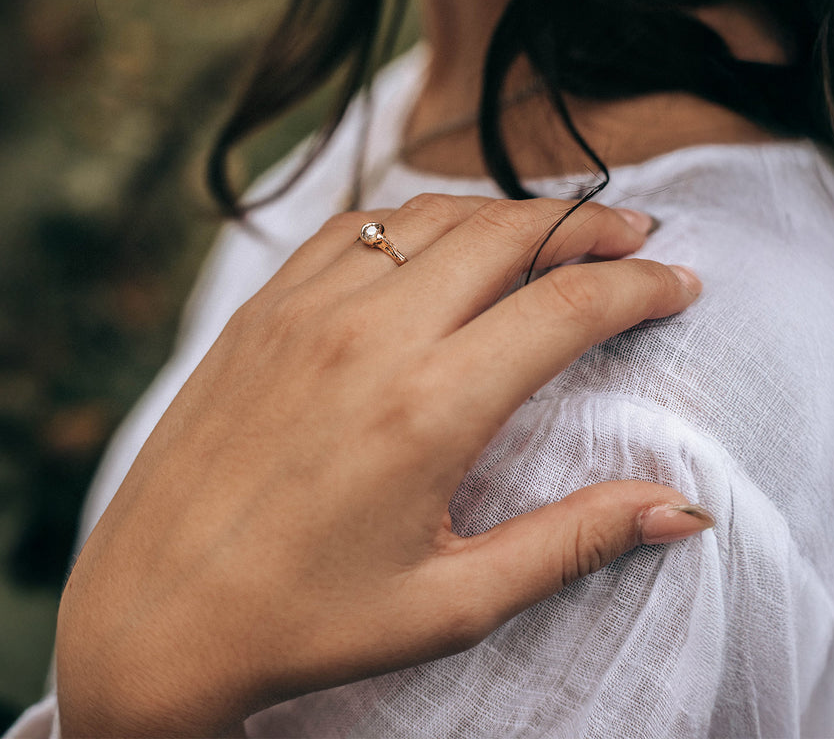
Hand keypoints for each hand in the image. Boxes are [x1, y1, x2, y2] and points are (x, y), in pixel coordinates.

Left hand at [56, 194, 708, 736]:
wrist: (151, 611)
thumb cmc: (304, 622)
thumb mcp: (454, 602)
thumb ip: (573, 540)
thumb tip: (682, 508)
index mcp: (429, 407)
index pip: (568, 304)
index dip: (641, 286)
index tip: (681, 284)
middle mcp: (370, 334)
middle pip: (508, 232)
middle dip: (589, 227)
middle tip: (637, 239)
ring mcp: (307, 308)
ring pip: (434, 214)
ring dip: (507, 213)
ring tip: (551, 235)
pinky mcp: (263, 307)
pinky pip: (357, 227)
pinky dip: (419, 219)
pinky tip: (440, 241)